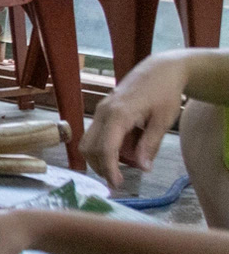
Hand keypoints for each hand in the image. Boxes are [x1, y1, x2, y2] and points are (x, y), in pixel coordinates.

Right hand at [83, 50, 188, 187]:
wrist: (160, 69)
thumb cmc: (165, 92)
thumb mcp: (163, 120)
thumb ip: (150, 144)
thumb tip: (142, 168)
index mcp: (118, 114)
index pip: (105, 148)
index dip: (109, 169)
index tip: (117, 184)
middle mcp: (103, 112)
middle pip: (90, 147)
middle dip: (101, 167)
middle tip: (119, 180)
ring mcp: (100, 111)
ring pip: (88, 142)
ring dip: (100, 158)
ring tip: (122, 165)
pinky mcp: (102, 111)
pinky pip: (95, 134)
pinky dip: (103, 147)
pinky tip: (123, 151)